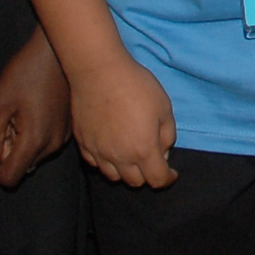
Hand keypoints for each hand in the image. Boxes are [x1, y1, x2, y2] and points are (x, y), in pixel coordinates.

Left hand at [0, 25, 72, 186]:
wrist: (56, 51)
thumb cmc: (26, 72)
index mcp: (35, 141)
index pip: (9, 177)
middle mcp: (53, 145)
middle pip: (22, 167)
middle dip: (2, 156)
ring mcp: (63, 136)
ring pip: (33, 157)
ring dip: (16, 147)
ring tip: (11, 118)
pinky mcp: (67, 128)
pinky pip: (44, 145)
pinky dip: (30, 139)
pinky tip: (25, 115)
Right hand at [69, 52, 178, 187]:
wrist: (99, 72)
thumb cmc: (136, 86)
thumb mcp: (164, 107)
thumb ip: (167, 135)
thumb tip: (163, 153)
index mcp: (143, 150)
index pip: (157, 180)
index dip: (167, 179)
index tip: (171, 173)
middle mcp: (119, 157)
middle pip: (135, 182)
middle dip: (147, 175)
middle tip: (151, 159)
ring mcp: (98, 152)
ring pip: (113, 176)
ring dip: (125, 171)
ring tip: (130, 156)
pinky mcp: (83, 143)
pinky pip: (95, 163)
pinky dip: (105, 162)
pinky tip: (111, 149)